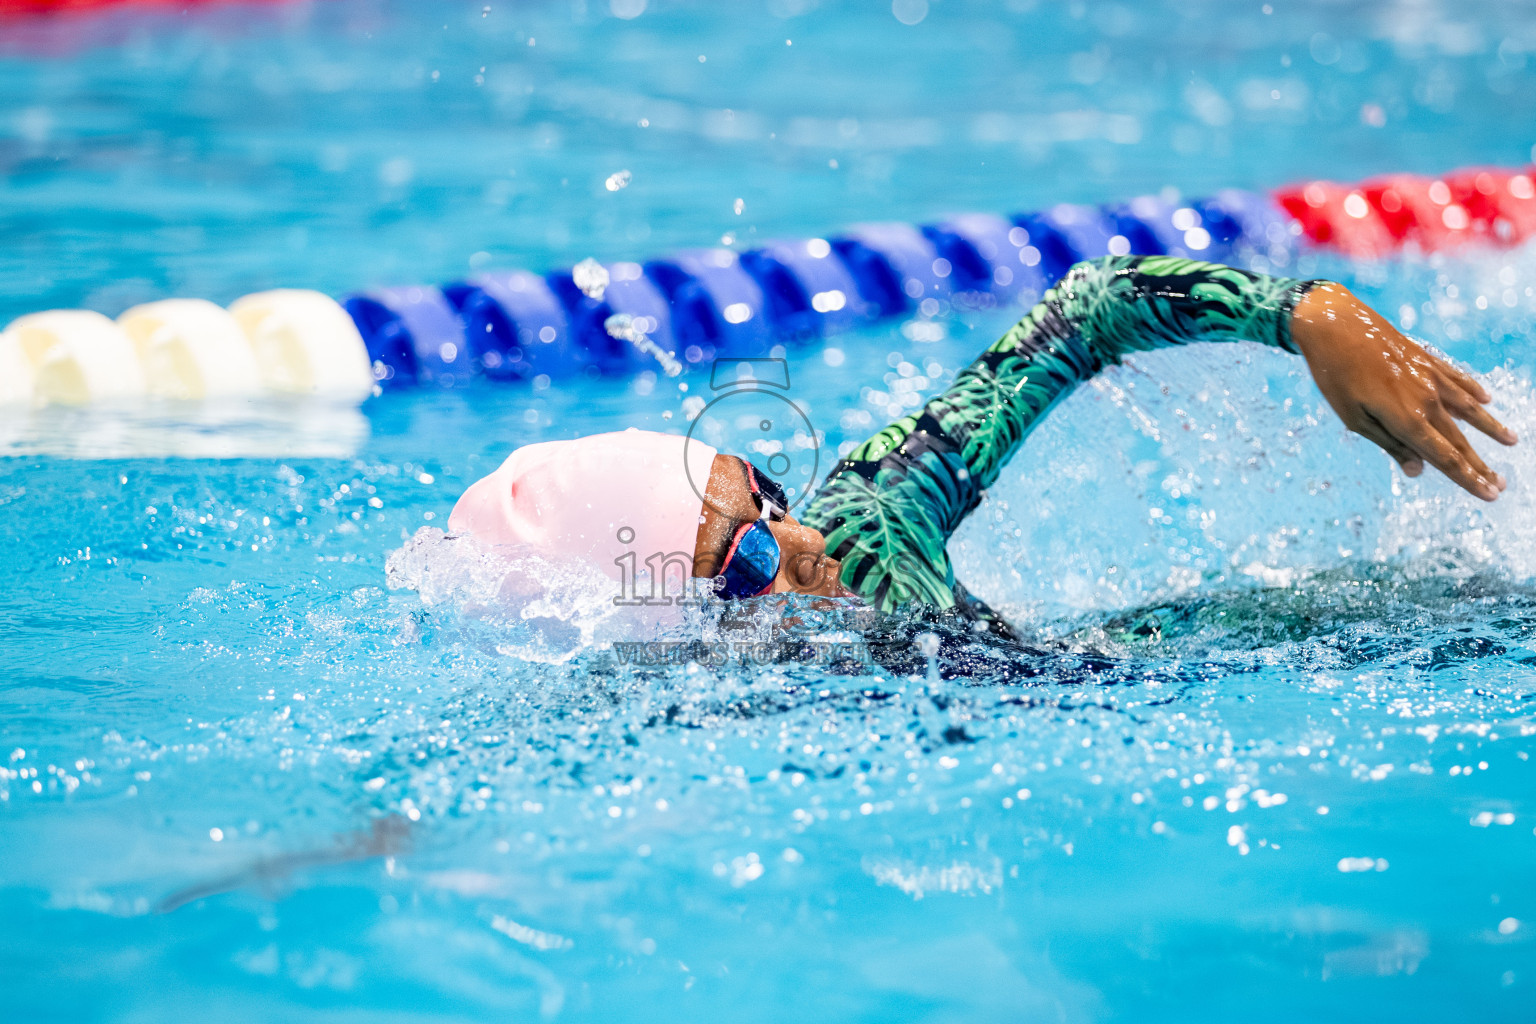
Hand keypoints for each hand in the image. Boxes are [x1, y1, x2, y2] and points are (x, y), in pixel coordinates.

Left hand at [1291, 284, 1516, 501]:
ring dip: (1490, 427)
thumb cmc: (1336, 377)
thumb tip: (1418, 470)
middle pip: (1460, 440)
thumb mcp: (1354, 418)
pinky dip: (1474, 392)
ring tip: (1511, 441)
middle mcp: (1427, 399)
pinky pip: (1458, 380)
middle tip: (1501, 485)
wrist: (1335, 324)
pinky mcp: (1426, 359)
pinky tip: (1487, 400)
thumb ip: (1390, 444)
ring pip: (1469, 408)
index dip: (1468, 479)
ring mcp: (1430, 377)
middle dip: (1480, 465)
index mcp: (1407, 419)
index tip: (1490, 495)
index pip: (1445, 458)